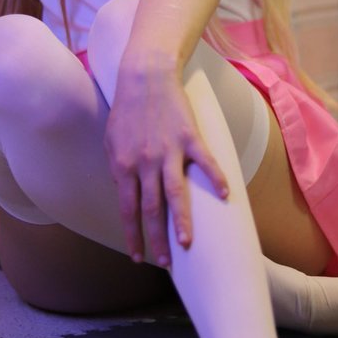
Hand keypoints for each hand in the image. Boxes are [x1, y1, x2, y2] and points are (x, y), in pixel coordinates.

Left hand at [105, 62, 227, 267]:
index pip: (128, 210)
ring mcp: (168, 151)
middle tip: (164, 262)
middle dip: (156, 239)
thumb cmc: (126, 109)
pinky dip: (216, 179)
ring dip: (181, 221)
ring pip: (176, 193)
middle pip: (151, 209)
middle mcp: (145, 163)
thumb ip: (117, 169)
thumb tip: (123, 193)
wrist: (144, 75)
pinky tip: (226, 196)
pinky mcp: (189, 137)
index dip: (133, 236)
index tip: (138, 257)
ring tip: (186, 243)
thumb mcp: (111, 141)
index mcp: (124, 166)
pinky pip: (205, 162)